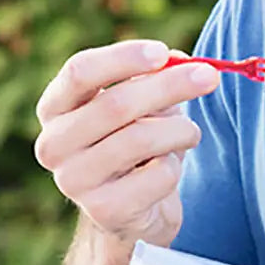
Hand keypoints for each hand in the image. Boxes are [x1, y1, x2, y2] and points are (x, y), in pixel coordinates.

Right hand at [33, 39, 218, 247]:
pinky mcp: (104, 211)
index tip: (162, 52)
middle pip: (116, 104)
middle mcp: (53, 145)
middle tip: (210, 76)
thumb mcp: (144, 106)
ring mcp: (74, 181)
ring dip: (181, 130)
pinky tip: (168, 171)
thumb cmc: (139, 146)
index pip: (80, 71)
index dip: (123, 58)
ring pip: (141, 139)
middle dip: (170, 85)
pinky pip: (158, 175)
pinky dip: (176, 166)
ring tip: (190, 133)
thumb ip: (155, 78)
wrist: (135, 212)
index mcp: (55, 108)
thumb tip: (179, 60)